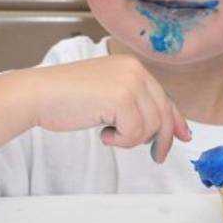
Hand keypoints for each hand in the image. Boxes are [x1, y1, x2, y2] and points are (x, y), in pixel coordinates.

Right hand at [27, 55, 190, 162]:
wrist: (39, 94)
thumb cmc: (66, 97)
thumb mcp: (107, 94)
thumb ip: (134, 104)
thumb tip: (165, 128)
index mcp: (133, 67)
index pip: (164, 97)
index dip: (176, 120)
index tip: (183, 136)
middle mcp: (136, 70)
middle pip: (163, 113)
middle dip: (162, 138)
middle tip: (156, 156)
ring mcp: (130, 82)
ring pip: (151, 126)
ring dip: (131, 139)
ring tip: (109, 134)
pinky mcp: (122, 98)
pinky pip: (135, 132)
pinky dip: (120, 140)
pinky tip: (102, 133)